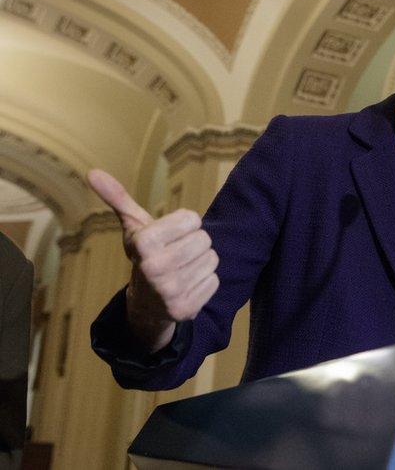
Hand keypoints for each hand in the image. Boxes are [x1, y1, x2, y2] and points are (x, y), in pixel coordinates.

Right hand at [88, 169, 218, 351]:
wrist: (145, 302)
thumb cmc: (144, 255)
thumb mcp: (133, 226)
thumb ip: (118, 198)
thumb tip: (93, 172)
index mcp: (143, 243)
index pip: (192, 219)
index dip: (186, 224)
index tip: (172, 234)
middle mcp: (155, 268)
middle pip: (204, 239)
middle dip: (194, 242)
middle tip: (178, 252)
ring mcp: (170, 292)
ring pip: (212, 259)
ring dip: (201, 261)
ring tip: (183, 267)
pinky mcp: (186, 309)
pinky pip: (215, 280)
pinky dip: (205, 280)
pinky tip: (188, 283)